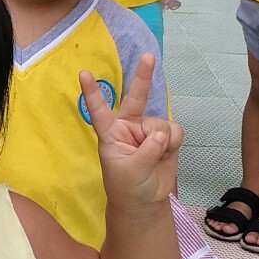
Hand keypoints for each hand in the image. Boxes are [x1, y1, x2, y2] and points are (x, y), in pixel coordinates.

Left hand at [84, 56, 180, 209]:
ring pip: (160, 122)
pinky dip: (174, 142)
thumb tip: (161, 133)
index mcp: (110, 134)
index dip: (92, 93)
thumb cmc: (128, 187)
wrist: (145, 202)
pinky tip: (167, 154)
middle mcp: (128, 127)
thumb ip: (147, 151)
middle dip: (143, 76)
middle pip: (135, 97)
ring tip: (155, 158)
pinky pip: (175, 131)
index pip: (99, 111)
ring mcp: (147, 130)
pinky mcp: (165, 136)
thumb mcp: (131, 171)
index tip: (83, 73)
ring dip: (163, 141)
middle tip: (149, 56)